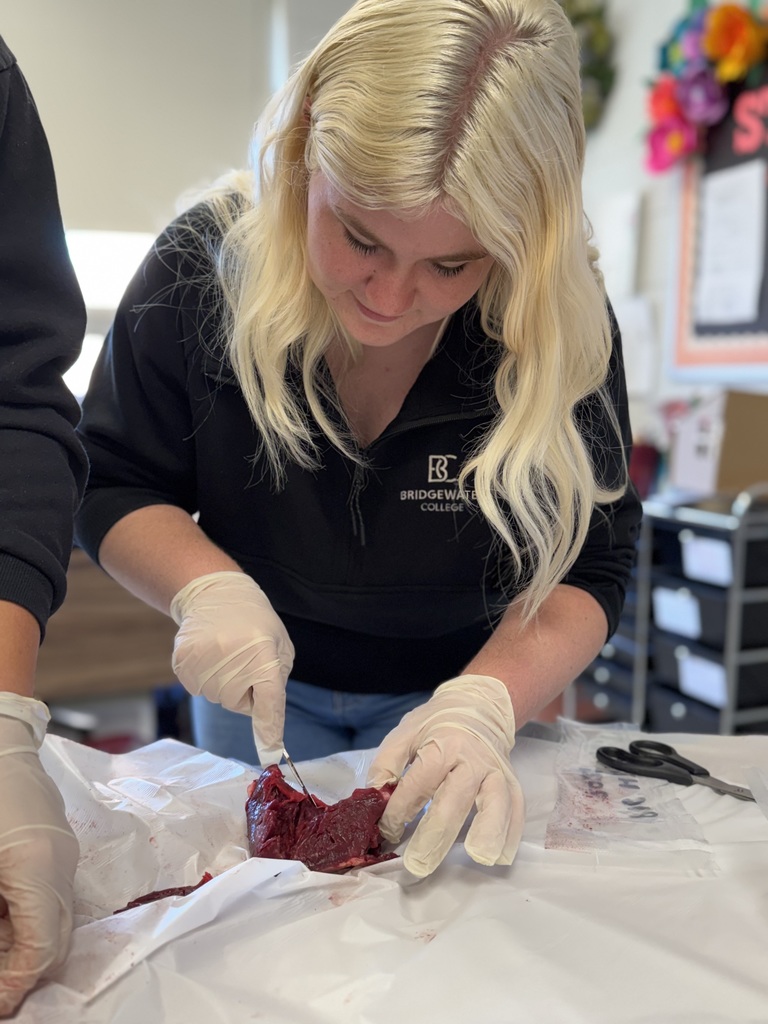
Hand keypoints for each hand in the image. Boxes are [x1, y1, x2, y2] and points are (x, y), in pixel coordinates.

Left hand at [0, 697, 78, 1016]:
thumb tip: (3, 961)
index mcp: (38, 869)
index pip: (42, 948)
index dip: (17, 982)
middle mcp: (60, 863)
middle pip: (58, 939)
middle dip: (26, 969)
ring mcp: (63, 851)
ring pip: (55, 918)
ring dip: (25, 943)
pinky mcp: (56, 843)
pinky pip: (50, 894)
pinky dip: (26, 917)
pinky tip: (0, 916)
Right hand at [170, 571, 293, 764]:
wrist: (215, 594)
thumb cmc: (255, 623)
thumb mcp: (279, 645)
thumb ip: (275, 681)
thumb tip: (266, 723)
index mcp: (264, 655)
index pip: (269, 701)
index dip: (270, 728)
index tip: (271, 753)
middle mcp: (234, 660)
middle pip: (238, 703)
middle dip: (245, 689)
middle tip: (244, 658)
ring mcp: (204, 662)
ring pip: (217, 697)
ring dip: (224, 682)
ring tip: (225, 651)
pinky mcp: (183, 663)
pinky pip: (197, 689)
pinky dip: (204, 677)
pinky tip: (208, 653)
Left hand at [367, 675, 523, 877]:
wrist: (478, 704)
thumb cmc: (436, 723)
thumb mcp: (405, 732)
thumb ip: (387, 762)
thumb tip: (376, 796)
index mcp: (443, 744)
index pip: (419, 783)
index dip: (399, 811)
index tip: (386, 832)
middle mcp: (472, 759)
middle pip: (455, 799)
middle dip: (435, 835)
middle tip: (417, 865)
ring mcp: (496, 771)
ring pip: (496, 803)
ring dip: (488, 831)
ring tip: (479, 858)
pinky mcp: (512, 782)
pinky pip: (516, 809)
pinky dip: (511, 833)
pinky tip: (500, 856)